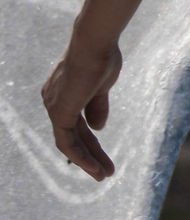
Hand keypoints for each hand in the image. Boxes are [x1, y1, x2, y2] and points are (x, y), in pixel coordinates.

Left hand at [42, 39, 121, 180]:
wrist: (95, 44)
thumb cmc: (101, 58)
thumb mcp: (101, 88)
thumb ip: (97, 107)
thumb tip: (97, 128)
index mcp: (62, 93)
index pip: (76, 125)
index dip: (91, 143)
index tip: (104, 158)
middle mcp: (53, 100)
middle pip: (74, 135)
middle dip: (91, 155)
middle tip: (105, 172)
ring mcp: (54, 106)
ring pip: (70, 143)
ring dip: (88, 161)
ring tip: (104, 175)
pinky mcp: (59, 113)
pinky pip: (67, 142)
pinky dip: (81, 157)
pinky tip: (95, 168)